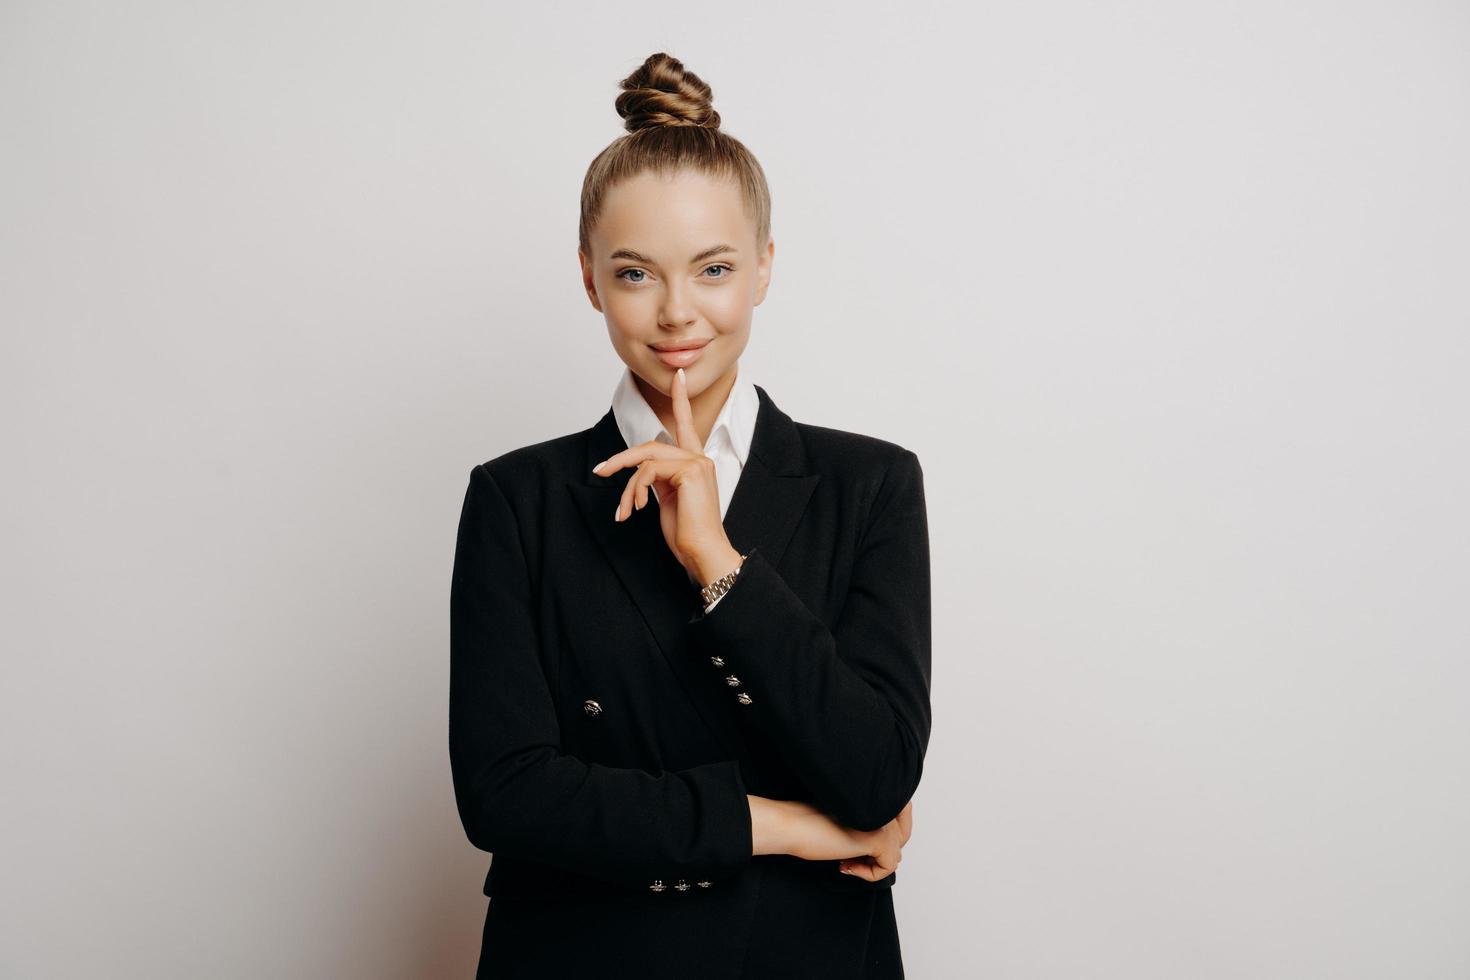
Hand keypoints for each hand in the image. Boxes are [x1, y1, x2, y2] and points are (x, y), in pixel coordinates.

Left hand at [591, 367, 740, 582]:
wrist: (704, 553)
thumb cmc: (687, 534)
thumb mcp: (668, 501)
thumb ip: (658, 480)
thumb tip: (639, 473)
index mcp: (695, 463)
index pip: (686, 424)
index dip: (680, 398)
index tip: (678, 376)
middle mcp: (699, 458)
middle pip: (651, 445)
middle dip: (622, 458)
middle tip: (600, 471)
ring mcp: (697, 463)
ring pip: (647, 458)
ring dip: (626, 483)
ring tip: (623, 510)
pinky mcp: (691, 471)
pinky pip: (649, 471)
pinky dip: (635, 490)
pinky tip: (635, 510)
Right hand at [783, 799, 913, 883]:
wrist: (792, 824)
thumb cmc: (810, 823)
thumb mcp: (849, 821)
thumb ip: (871, 826)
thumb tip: (894, 851)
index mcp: (875, 794)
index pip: (900, 819)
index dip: (880, 838)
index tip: (851, 848)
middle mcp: (884, 804)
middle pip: (902, 836)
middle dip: (880, 852)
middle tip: (851, 857)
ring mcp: (884, 821)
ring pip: (895, 853)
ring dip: (872, 864)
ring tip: (844, 861)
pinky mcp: (879, 838)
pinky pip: (888, 867)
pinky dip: (869, 874)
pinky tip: (844, 865)